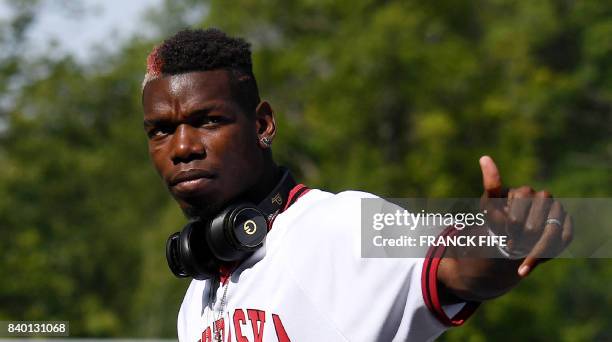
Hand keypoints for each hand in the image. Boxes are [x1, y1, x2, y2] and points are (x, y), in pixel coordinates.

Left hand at [479, 156, 572, 277]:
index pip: (516, 218)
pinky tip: (528, 262)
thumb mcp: (488, 207)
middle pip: (532, 229)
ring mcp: (558, 210)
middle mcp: (545, 197)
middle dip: (519, 240)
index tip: (505, 232)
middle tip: (510, 240)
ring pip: (549, 236)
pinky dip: (543, 256)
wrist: (509, 235)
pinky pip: (562, 242)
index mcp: (525, 191)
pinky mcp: (568, 225)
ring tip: (518, 249)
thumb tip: (485, 157)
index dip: (509, 229)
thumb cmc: (498, 218)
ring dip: (531, 250)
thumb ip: (490, 185)